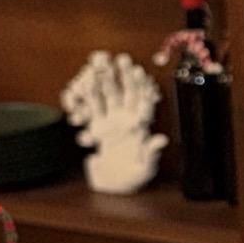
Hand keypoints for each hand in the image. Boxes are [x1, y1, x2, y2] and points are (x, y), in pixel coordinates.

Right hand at [61, 50, 166, 195]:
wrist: (112, 185)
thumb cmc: (134, 177)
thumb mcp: (144, 167)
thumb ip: (150, 152)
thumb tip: (161, 140)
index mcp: (143, 125)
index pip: (143, 100)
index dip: (141, 85)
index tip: (137, 69)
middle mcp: (127, 118)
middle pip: (125, 92)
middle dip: (121, 74)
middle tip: (117, 57)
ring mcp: (111, 120)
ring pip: (106, 96)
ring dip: (102, 80)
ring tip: (97, 64)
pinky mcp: (96, 126)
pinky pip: (90, 108)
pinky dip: (86, 97)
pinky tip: (81, 83)